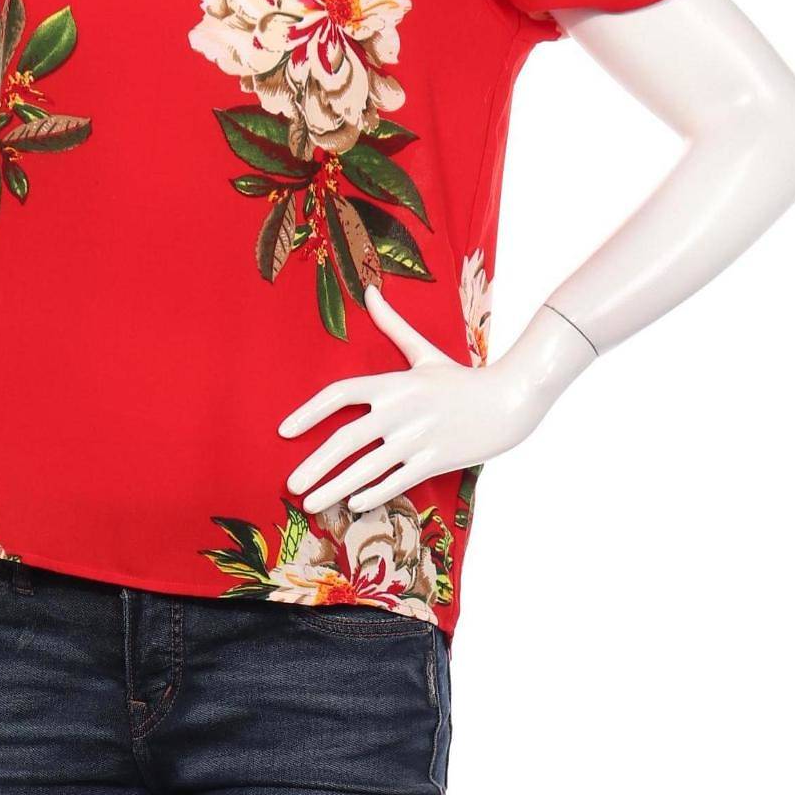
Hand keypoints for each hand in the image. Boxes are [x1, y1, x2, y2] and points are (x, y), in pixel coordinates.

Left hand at [278, 287, 595, 514]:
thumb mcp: (425, 353)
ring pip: (367, 468)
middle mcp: (401, 410)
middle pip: (347, 439)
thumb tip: (370, 291)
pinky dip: (373, 493)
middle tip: (290, 484)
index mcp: (394, 383)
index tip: (284, 431)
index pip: (340, 394)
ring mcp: (418, 438)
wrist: (510, 401)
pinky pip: (396, 481)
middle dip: (314, 464)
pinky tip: (352, 503)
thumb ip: (394, 326)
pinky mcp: (435, 461)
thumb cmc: (461, 379)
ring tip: (310, 502)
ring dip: (334, 488)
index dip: (309, 412)